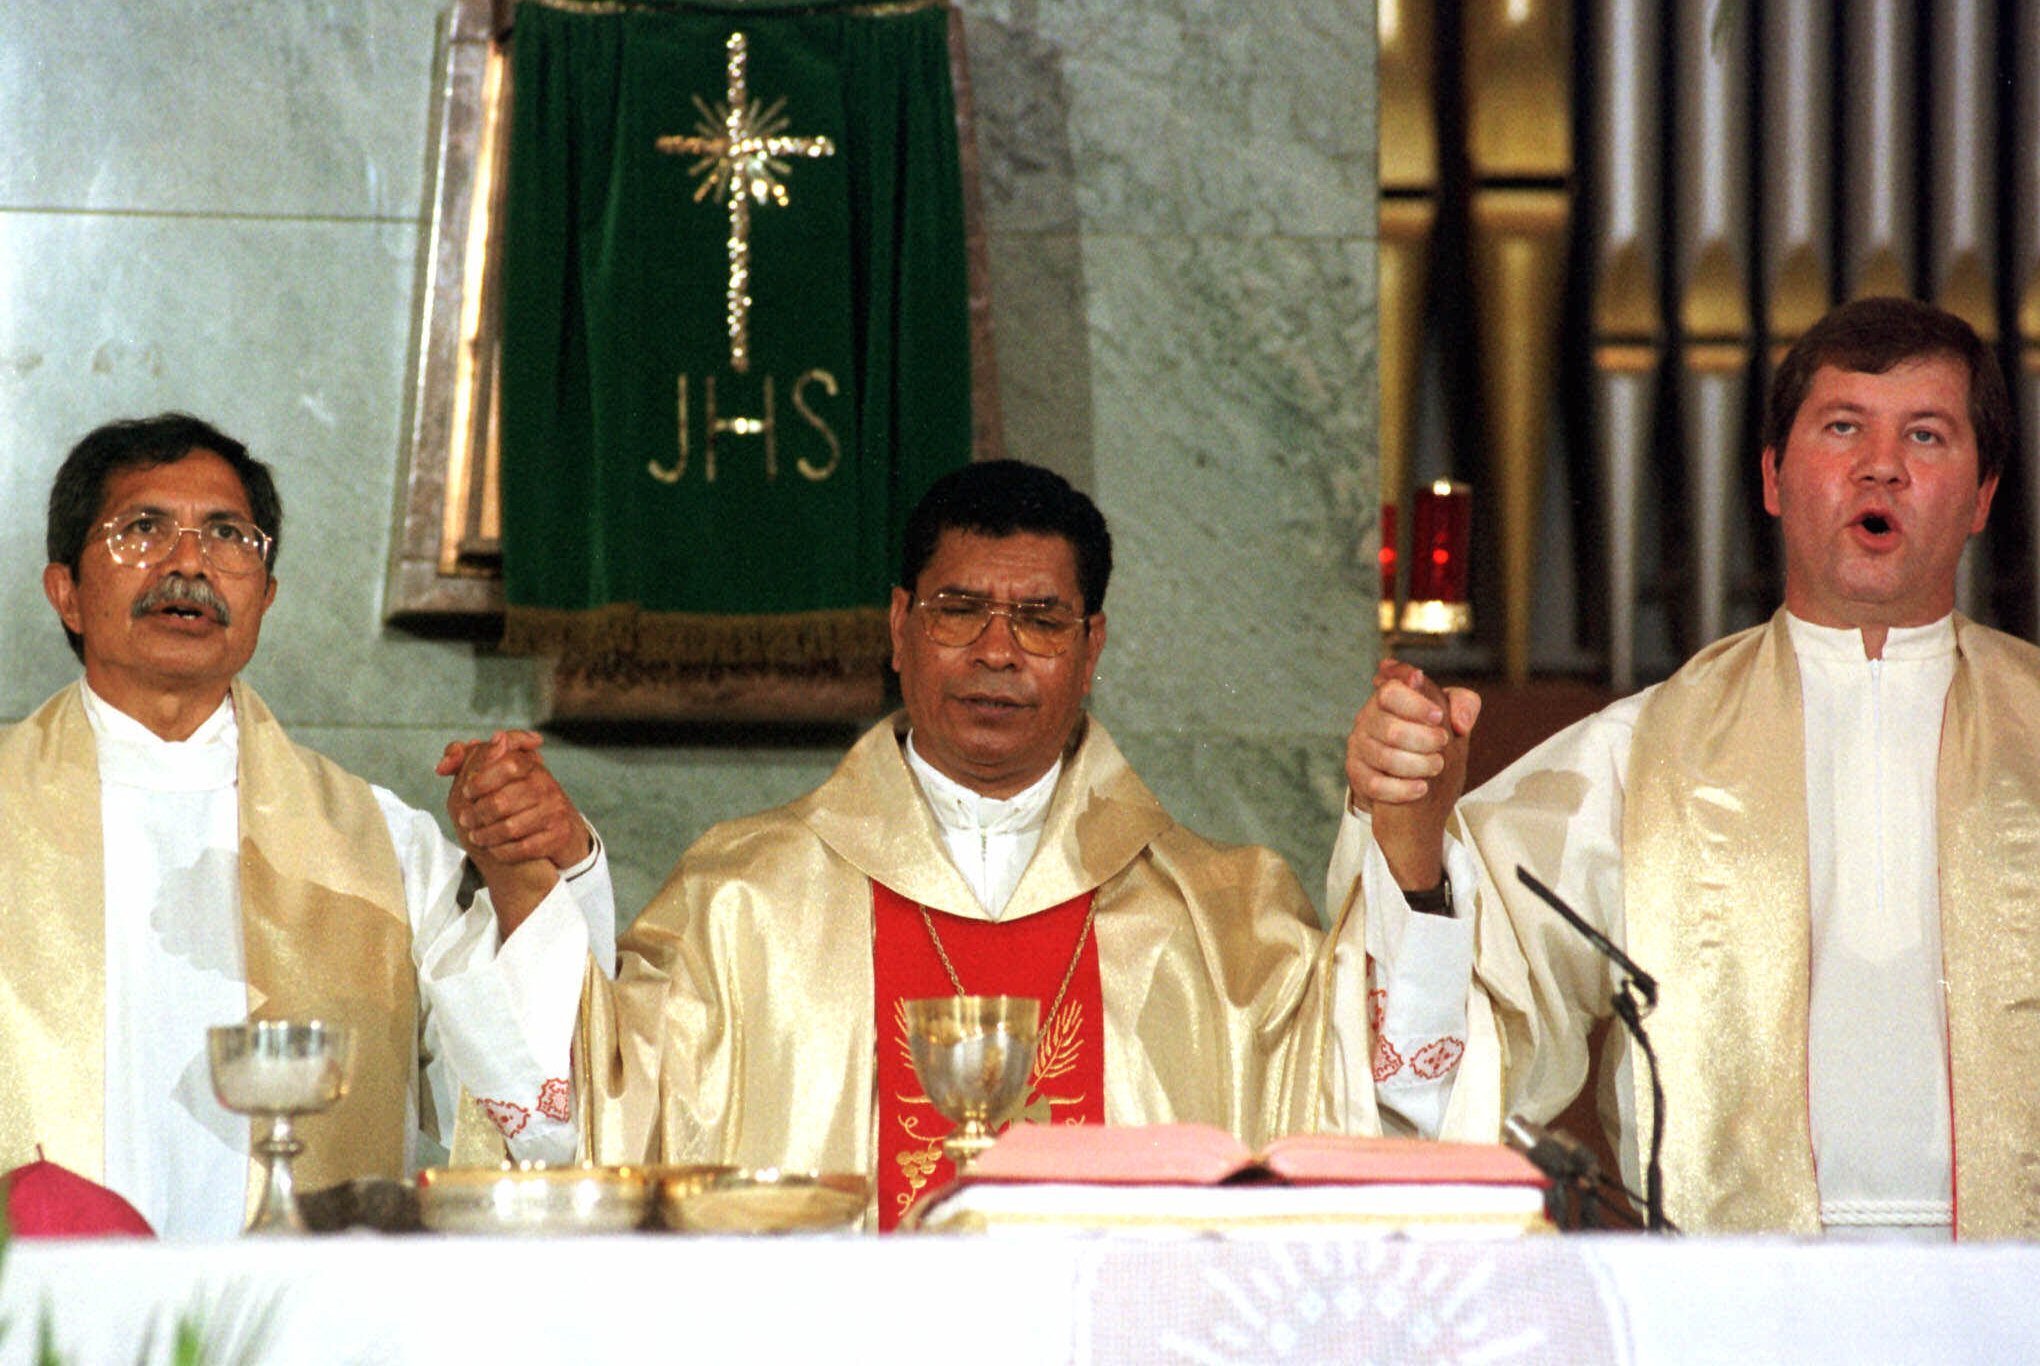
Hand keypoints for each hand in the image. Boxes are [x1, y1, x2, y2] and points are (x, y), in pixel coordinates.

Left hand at [438, 731, 590, 936]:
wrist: (562, 827)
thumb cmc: (525, 797)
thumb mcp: (505, 773)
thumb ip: (471, 761)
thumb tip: (443, 764)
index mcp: (532, 766)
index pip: (507, 765)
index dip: (481, 780)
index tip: (466, 791)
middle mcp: (547, 785)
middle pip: (502, 801)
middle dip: (476, 814)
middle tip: (464, 820)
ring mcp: (555, 810)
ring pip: (510, 827)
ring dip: (486, 835)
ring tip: (475, 836)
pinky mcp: (558, 835)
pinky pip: (524, 848)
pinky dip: (503, 851)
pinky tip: (494, 849)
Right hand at [1344, 659, 1479, 889]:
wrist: (1419, 821)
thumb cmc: (1439, 771)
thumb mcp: (1459, 737)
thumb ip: (1462, 709)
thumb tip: (1457, 708)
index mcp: (1395, 702)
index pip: (1393, 682)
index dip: (1412, 695)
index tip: (1438, 717)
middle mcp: (1370, 719)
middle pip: (1380, 712)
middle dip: (1416, 732)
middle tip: (1442, 749)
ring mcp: (1359, 749)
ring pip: (1373, 745)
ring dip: (1410, 760)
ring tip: (1433, 771)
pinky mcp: (1357, 780)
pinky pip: (1370, 779)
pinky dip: (1397, 786)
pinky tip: (1418, 789)